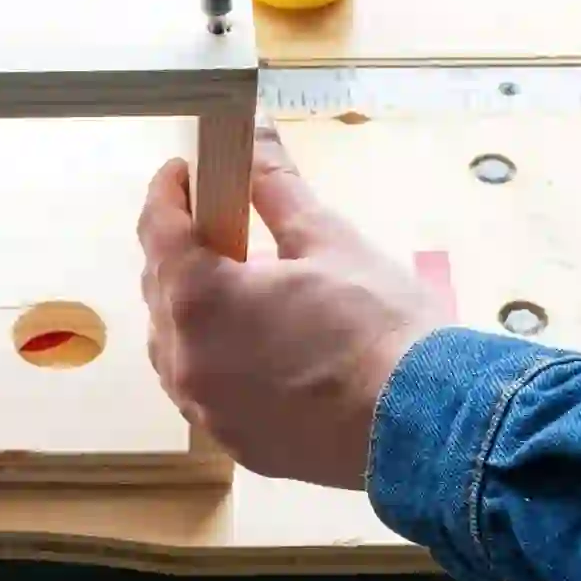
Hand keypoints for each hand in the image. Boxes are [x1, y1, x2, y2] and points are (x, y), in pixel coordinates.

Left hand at [138, 128, 442, 488]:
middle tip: (220, 221)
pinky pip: (202, 389)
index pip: (159, 230)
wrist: (421, 422)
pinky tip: (253, 346)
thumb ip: (277, 189)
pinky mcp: (233, 441)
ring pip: (174, 346)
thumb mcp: (329, 241)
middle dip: (183, 249)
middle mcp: (186, 359)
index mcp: (201, 300)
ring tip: (239, 287)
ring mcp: (205, 408)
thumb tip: (256, 139)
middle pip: (160, 288)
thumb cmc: (379, 325)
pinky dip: (213, 358)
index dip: (168, 192)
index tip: (187, 171)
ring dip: (191, 309)